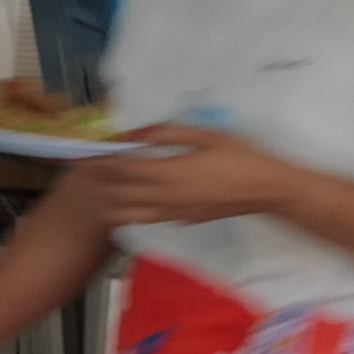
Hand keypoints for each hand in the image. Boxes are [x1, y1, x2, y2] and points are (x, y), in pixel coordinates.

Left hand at [87, 124, 292, 222]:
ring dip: (110, 201)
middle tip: (86, 169)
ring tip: (101, 187)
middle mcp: (166, 197)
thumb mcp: (206, 135)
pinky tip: (128, 200)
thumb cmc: (240, 156)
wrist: (267, 189)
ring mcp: (173, 213)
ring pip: (128, 213)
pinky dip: (130, 211)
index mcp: (169, 173)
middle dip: (99, 181)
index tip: (85, 153)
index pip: (123, 169)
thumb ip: (169, 133)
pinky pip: (147, 218)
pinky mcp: (182, 220)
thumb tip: (138, 134)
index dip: (101, 161)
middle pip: (119, 194)